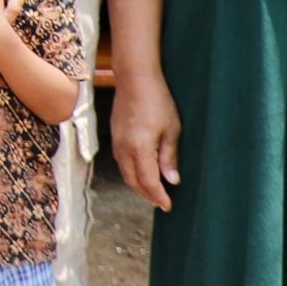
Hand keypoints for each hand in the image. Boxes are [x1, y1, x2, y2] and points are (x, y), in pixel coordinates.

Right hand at [111, 64, 181, 210]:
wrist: (135, 79)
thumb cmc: (157, 101)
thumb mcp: (171, 130)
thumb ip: (169, 157)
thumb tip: (172, 180)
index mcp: (140, 148)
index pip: (148, 181)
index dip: (159, 196)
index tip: (168, 206)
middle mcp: (124, 149)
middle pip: (133, 181)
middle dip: (147, 195)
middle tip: (161, 203)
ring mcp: (116, 142)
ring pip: (125, 173)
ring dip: (138, 185)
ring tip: (153, 191)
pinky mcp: (115, 136)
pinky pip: (121, 162)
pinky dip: (131, 172)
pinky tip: (141, 172)